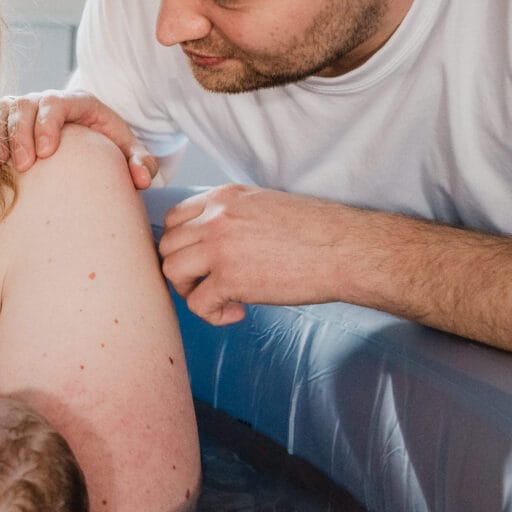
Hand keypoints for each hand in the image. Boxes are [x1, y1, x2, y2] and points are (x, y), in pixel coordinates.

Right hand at [0, 89, 158, 188]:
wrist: (84, 139)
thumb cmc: (105, 145)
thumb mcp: (127, 149)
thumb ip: (141, 161)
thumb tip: (143, 179)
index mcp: (76, 102)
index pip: (56, 103)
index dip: (47, 124)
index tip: (46, 153)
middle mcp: (44, 101)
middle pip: (24, 107)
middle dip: (21, 135)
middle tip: (24, 166)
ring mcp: (21, 109)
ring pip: (2, 113)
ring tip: (2, 166)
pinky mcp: (3, 121)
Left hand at [159, 185, 361, 324]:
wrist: (344, 250)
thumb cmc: (315, 231)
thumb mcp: (263, 205)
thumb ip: (231, 217)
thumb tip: (208, 243)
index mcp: (223, 197)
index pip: (174, 218)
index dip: (181, 245)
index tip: (200, 261)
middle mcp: (216, 217)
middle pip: (166, 246)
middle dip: (182, 270)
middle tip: (208, 283)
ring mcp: (220, 246)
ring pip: (172, 272)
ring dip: (190, 291)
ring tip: (220, 298)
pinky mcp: (230, 278)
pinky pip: (196, 303)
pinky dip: (211, 314)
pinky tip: (237, 311)